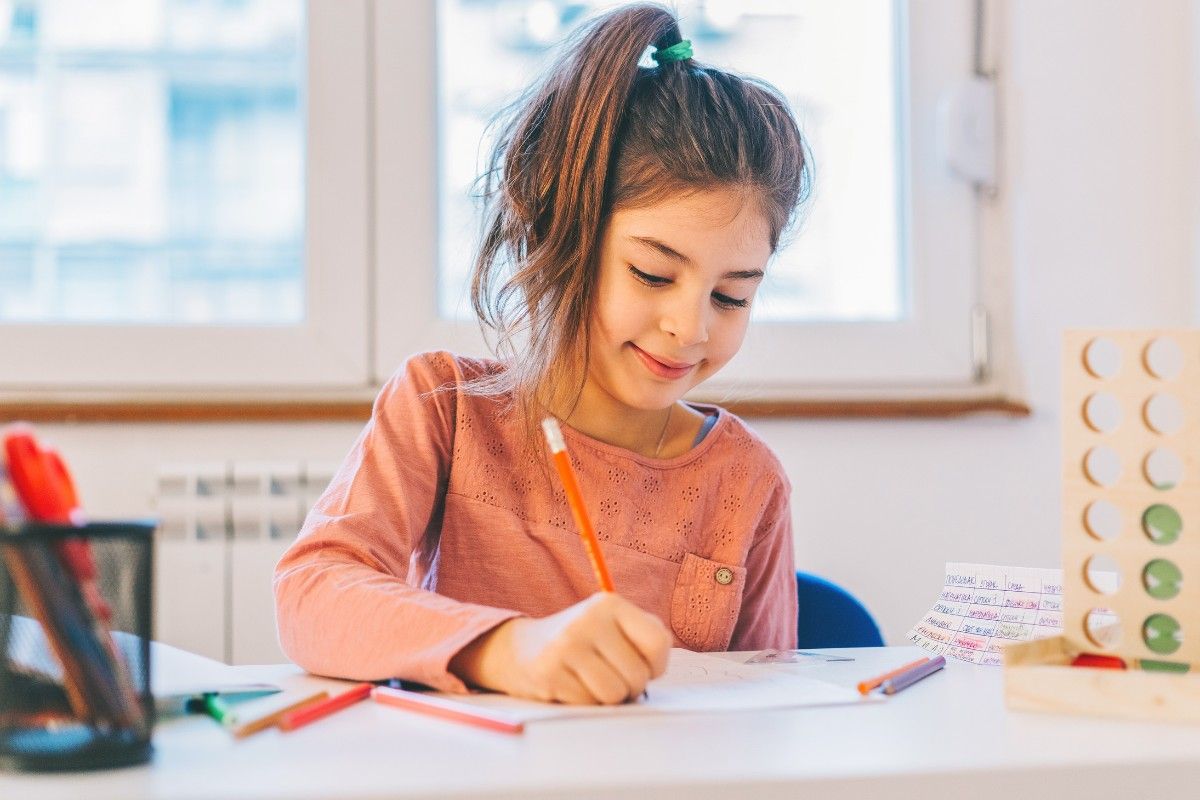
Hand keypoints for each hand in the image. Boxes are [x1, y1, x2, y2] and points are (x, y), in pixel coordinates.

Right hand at [449, 592, 671, 704]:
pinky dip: (584, 702)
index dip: (657, 665)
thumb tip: (655, 668)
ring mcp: (567, 646)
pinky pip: (588, 704)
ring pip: (614, 694)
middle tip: (611, 676)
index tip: (643, 666)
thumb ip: (645, 636)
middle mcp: (588, 620)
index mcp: (610, 604)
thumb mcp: (612, 624)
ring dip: (608, 697)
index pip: (658, 642)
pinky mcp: (550, 673)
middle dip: (630, 686)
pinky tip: (570, 685)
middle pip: (637, 676)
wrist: (520, 649)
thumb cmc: (581, 641)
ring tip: (592, 681)